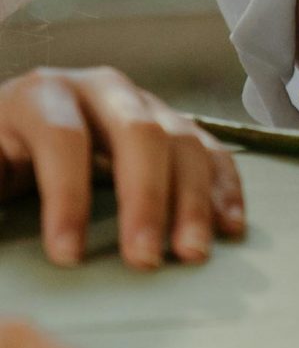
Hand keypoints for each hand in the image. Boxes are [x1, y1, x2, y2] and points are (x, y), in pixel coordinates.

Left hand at [0, 69, 245, 271]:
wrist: (15, 138)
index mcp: (39, 96)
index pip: (62, 138)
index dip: (67, 196)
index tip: (67, 256)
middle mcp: (98, 90)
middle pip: (136, 131)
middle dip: (145, 196)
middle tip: (144, 258)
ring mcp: (142, 104)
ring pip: (181, 139)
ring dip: (192, 198)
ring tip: (191, 253)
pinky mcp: (171, 126)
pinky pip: (209, 150)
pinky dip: (223, 187)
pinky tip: (229, 226)